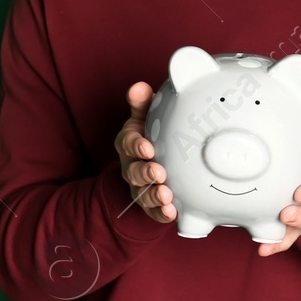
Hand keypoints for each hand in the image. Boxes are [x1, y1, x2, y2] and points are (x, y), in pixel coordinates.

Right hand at [114, 82, 175, 223]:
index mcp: (129, 143)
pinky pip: (153, 212)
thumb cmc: (150, 135)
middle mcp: (130, 166)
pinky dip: (161, 214)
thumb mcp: (145, 118)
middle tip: (158, 173)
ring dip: (153, 195)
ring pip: (142, 193)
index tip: (148, 147)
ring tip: (166, 195)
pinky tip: (172, 213)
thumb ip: (142, 103)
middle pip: (133, 171)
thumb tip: (139, 87)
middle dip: (145, 173)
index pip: (128, 143)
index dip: (136, 146)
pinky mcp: (150, 204)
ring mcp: (139, 187)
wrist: (151, 161)